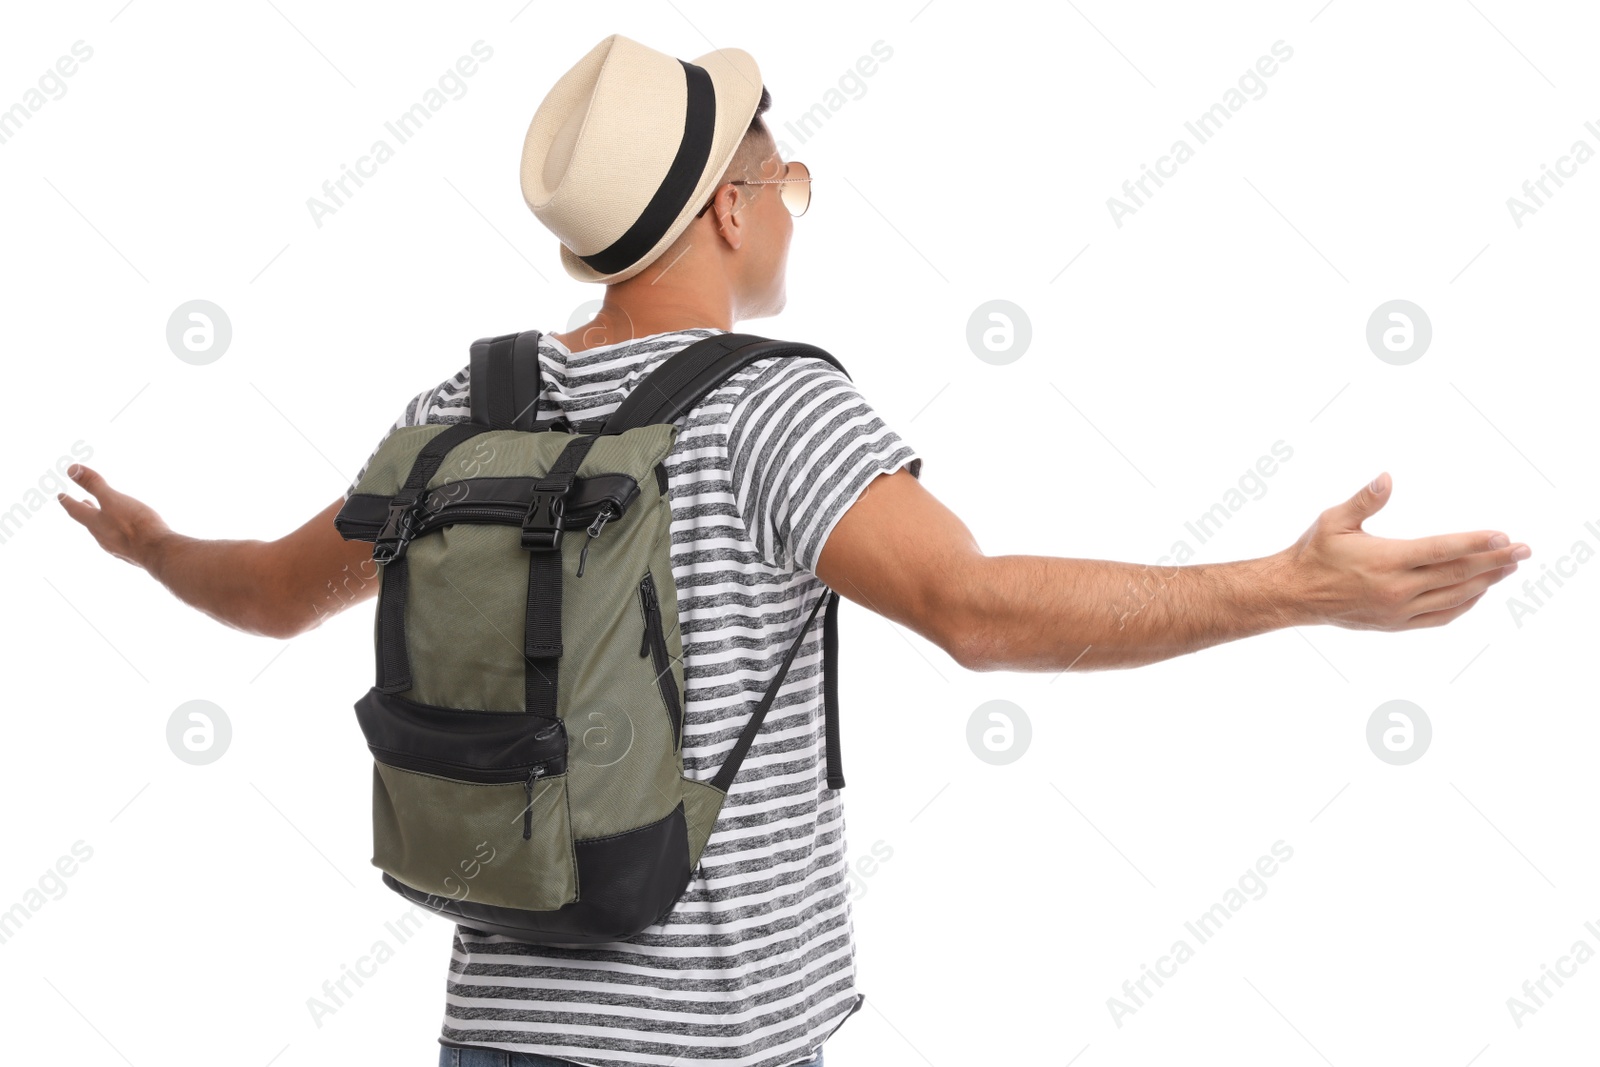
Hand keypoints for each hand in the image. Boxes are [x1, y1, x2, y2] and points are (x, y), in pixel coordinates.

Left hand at [56, 463, 171, 567]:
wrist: (157, 551)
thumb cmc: (135, 524)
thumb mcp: (113, 499)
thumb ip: (94, 485)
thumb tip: (71, 469)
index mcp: (95, 523)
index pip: (76, 510)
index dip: (67, 501)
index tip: (61, 496)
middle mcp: (102, 536)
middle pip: (89, 522)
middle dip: (86, 510)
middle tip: (82, 503)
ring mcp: (116, 547)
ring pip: (104, 532)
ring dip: (101, 522)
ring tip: (104, 517)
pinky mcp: (131, 553)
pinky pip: (119, 540)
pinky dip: (117, 532)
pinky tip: (126, 534)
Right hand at [1272, 472, 1528, 630]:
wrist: (1294, 594)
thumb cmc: (1313, 552)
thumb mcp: (1333, 520)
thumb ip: (1364, 500)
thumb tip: (1388, 478)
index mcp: (1385, 561)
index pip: (1442, 550)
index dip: (1475, 543)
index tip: (1503, 536)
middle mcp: (1397, 589)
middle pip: (1458, 574)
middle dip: (1495, 561)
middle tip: (1524, 551)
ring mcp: (1399, 610)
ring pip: (1455, 597)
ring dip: (1486, 582)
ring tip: (1508, 568)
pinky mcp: (1396, 624)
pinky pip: (1440, 617)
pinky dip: (1464, 605)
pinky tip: (1477, 592)